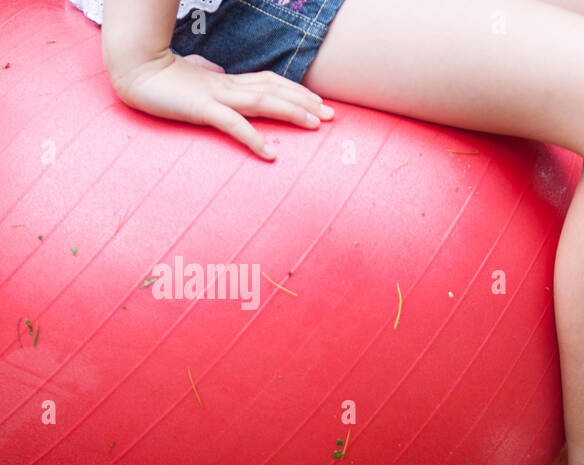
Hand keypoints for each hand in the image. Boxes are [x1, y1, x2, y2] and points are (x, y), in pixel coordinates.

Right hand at [110, 52, 334, 159]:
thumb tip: (217, 75)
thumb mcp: (193, 84)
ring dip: (290, 113)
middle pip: (274, 90)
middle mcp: (226, 86)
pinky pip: (233, 125)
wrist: (130, 70)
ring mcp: (215, 96)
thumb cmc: (159, 79)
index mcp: (226, 82)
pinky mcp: (201, 108)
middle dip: (305, 102)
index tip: (318, 102)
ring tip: (314, 126)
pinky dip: (254, 139)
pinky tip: (271, 155)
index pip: (268, 82)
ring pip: (261, 102)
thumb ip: (210, 84)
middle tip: (332, 115)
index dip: (295, 90)